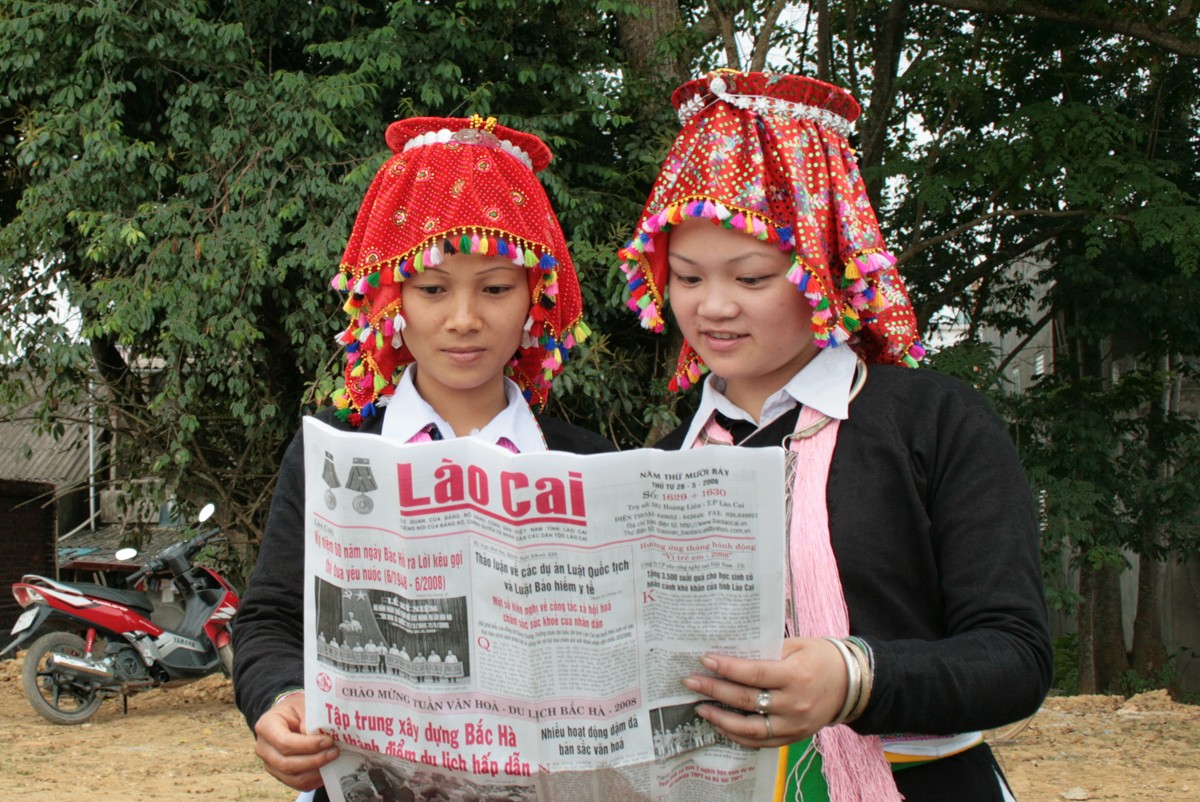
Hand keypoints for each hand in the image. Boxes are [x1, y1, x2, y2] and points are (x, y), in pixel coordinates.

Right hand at [253, 691, 338, 790]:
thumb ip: (310, 718)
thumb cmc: (298, 708)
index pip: (284, 742)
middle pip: (286, 763)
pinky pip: (298, 783)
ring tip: (333, 760)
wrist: (291, 716)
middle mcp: (263, 747)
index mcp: (266, 726)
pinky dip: (314, 779)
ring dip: (316, 771)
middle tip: (334, 752)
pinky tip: (328, 769)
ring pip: (293, 777)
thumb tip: (321, 737)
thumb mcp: (304, 704)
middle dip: (314, 760)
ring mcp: (270, 763)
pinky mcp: (280, 774)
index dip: (308, 745)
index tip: (328, 741)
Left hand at [682, 637, 847, 747]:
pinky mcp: (793, 737)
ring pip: (750, 728)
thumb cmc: (821, 658)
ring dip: (721, 718)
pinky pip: (760, 741)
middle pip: (747, 700)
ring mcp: (794, 724)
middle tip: (690, 682)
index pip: (755, 674)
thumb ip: (768, 651)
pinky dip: (738, 735)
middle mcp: (794, 703)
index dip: (728, 668)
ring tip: (700, 707)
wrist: (852, 684)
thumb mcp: (797, 645)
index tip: (705, 660)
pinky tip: (721, 724)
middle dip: (714, 690)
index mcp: (796, 675)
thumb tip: (733, 652)